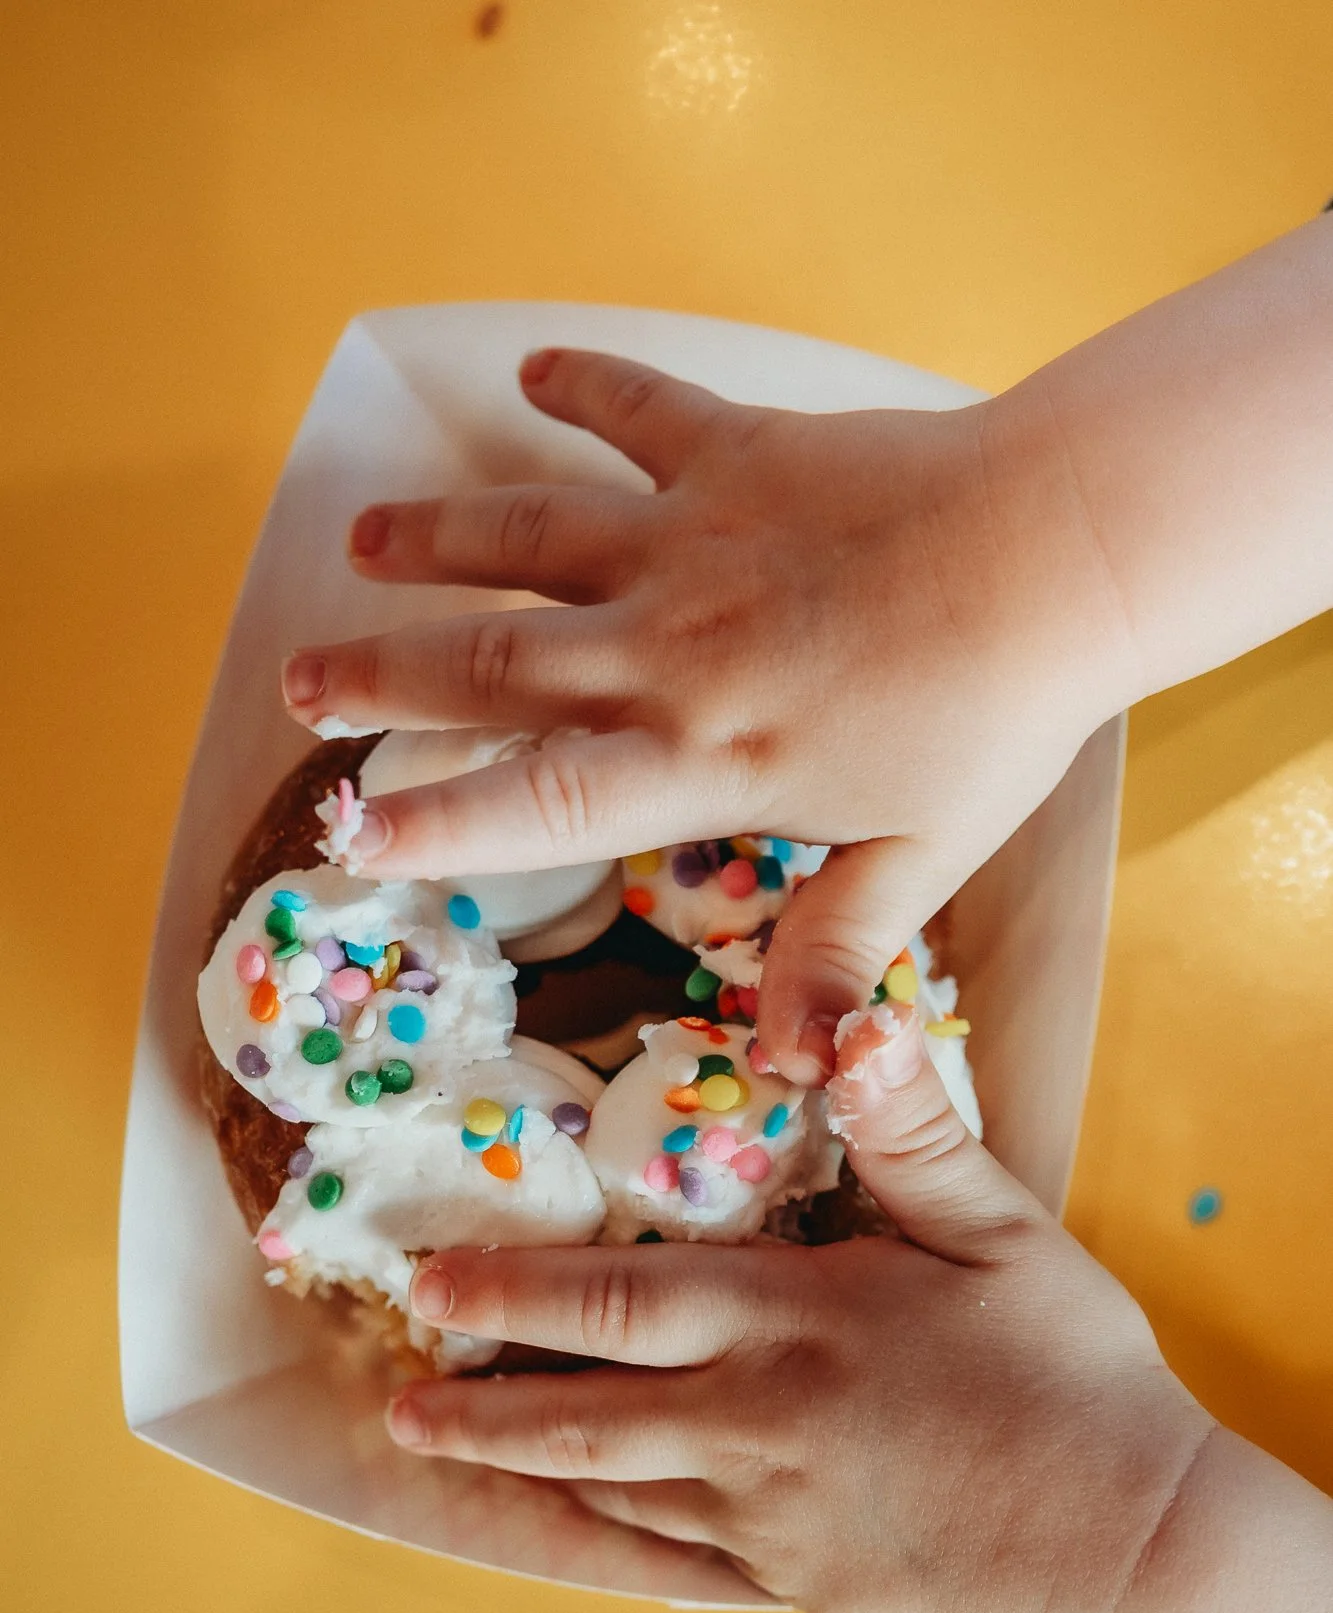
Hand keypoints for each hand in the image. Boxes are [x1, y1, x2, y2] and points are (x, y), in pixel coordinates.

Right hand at [282, 349, 1127, 1080]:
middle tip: (298, 682)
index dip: (436, 822)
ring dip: (435, 538)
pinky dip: (581, 389)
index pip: (538, 804)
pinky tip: (533, 373)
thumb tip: (798, 1072)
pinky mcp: (734, 452)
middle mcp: (666, 651)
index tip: (350, 833)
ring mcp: (690, 540)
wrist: (1059, 551)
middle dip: (380, 677)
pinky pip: (637, 414)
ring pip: (527, 535)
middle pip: (490, 665)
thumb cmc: (995, 715)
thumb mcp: (922, 857)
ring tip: (362, 540)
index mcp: (704, 758)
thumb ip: (837, 953)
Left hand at [386, 1007, 1332, 1612]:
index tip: (429, 1288)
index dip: (512, 1293)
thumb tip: (858, 1023)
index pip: (618, 1302)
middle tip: (400, 1393)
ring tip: (445, 1449)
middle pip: (585, 1408)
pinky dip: (603, 1535)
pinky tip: (568, 1525)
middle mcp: (753, 1418)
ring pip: (611, 1486)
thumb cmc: (1069, 1376)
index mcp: (792, 1319)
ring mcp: (765, 1514)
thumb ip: (914, 1134)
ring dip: (520, 1464)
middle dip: (482, 1395)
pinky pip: (670, 1556)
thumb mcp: (1002, 1234)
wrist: (1124, 1548)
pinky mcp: (792, 1582)